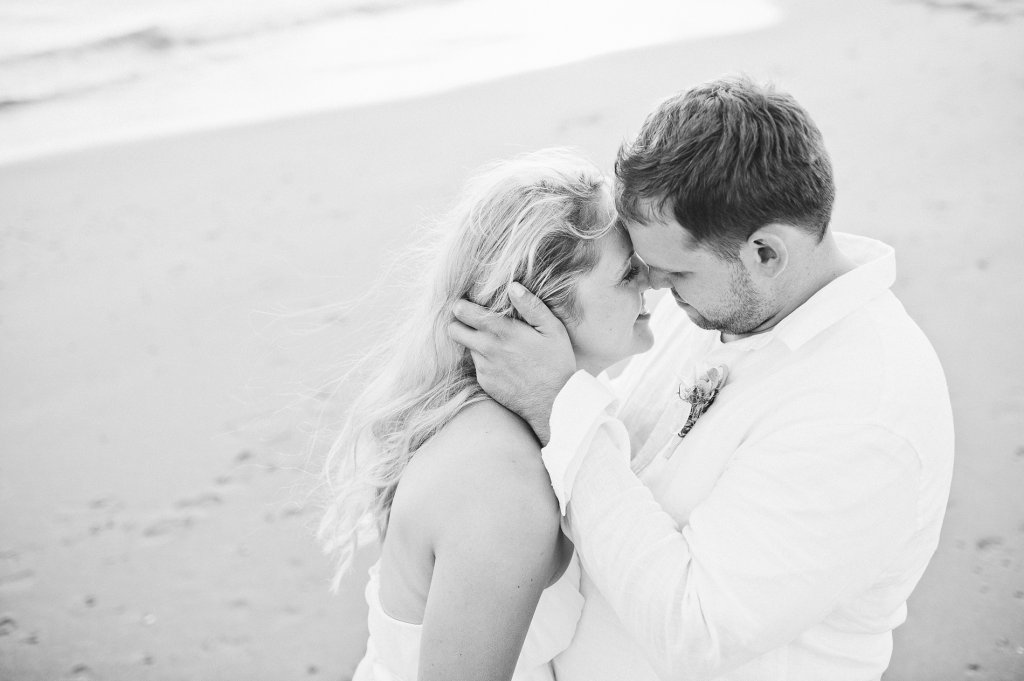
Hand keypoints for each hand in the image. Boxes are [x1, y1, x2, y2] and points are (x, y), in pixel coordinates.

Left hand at [448, 283, 575, 444]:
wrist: (554, 404)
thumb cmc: (557, 364)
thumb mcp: (553, 330)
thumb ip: (532, 306)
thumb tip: (513, 286)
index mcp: (502, 331)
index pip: (463, 312)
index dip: (461, 305)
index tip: (467, 303)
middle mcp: (487, 349)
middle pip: (453, 330)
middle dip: (458, 323)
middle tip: (472, 321)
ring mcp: (484, 368)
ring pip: (466, 348)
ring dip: (474, 342)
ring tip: (494, 342)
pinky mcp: (485, 383)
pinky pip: (477, 366)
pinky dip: (484, 361)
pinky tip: (502, 362)